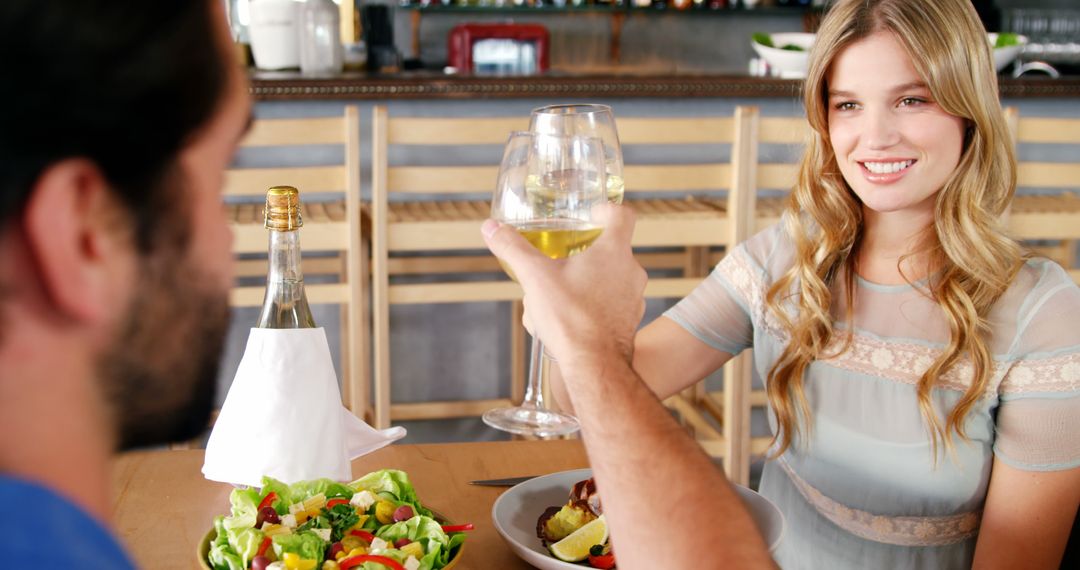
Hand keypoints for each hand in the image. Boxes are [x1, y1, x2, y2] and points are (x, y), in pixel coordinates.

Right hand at [482, 204, 646, 369]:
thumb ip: (513, 248)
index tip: (592, 215)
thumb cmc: (569, 317)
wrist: (594, 365)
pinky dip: (596, 305)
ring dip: (589, 281)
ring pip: (611, 278)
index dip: (607, 210)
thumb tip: (490, 227)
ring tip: (562, 293)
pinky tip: (573, 316)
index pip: (622, 215)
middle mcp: (632, 271)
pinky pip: (613, 303)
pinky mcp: (631, 320)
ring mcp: (635, 297)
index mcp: (614, 251)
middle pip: (612, 249)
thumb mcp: (534, 277)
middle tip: (563, 258)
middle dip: (585, 252)